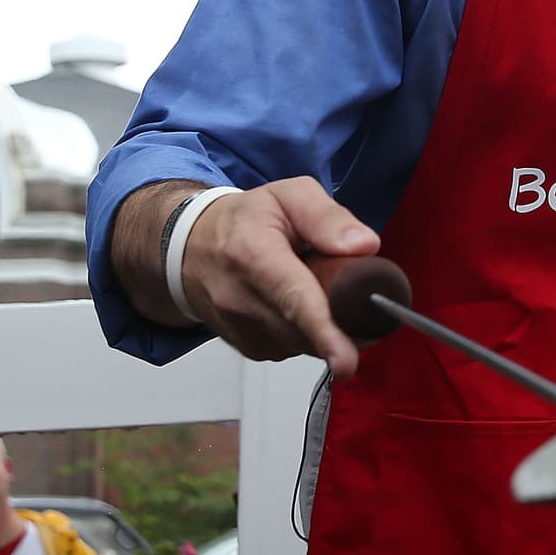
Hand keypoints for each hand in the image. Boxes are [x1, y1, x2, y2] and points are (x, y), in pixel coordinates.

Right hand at [180, 176, 379, 378]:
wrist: (191, 249)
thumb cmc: (243, 221)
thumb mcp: (288, 196)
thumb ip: (328, 217)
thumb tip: (364, 246)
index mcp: (253, 254)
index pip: (293, 298)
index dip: (324, 330)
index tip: (346, 358)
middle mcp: (241, 299)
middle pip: (309, 328)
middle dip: (344, 316)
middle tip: (349, 286)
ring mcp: (244, 330)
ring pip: (308, 342)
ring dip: (328, 323)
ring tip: (313, 285)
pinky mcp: (252, 349)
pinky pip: (298, 348)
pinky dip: (310, 331)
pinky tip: (299, 304)